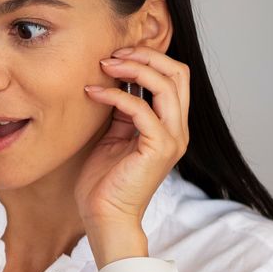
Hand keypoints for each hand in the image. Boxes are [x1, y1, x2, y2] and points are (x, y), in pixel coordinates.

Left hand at [77, 46, 191, 254]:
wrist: (104, 217)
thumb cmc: (104, 182)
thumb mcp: (114, 136)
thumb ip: (122, 110)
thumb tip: (114, 79)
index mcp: (170, 125)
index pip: (174, 77)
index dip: (149, 58)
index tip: (116, 54)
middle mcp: (178, 130)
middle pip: (179, 73)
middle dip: (146, 56)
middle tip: (112, 53)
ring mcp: (172, 139)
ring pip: (166, 85)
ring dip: (133, 69)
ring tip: (103, 66)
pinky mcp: (158, 148)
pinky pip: (141, 109)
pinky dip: (116, 95)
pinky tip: (93, 93)